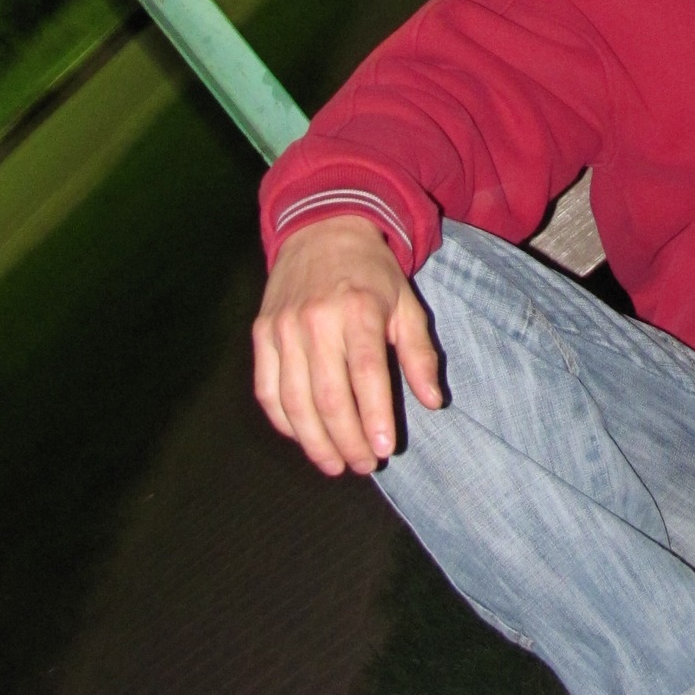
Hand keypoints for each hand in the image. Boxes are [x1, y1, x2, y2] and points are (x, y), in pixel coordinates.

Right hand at [253, 215, 442, 475]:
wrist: (322, 230)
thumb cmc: (372, 273)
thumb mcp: (406, 304)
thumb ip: (420, 354)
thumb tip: (433, 402)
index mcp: (358, 310)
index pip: (366, 375)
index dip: (375, 417)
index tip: (384, 450)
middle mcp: (317, 320)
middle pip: (328, 396)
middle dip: (347, 439)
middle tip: (364, 465)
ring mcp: (283, 327)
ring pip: (294, 400)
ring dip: (315, 441)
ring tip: (336, 464)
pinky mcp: (262, 333)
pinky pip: (267, 389)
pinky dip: (284, 421)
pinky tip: (304, 438)